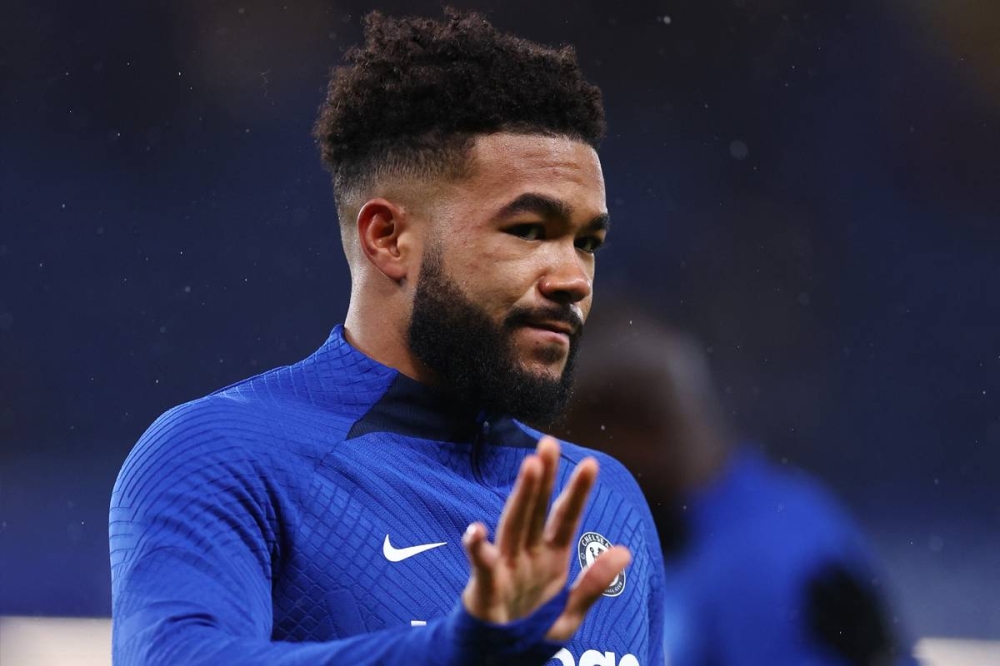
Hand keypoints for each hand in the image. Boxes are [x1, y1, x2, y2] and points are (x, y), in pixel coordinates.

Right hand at [460, 436, 630, 640]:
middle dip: (543, 477)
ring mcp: (504, 567)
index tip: (592, 463)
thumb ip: (594, 584)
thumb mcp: (569, 613)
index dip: (578, 492)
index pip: (566, 518)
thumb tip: (625, 551)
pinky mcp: (484, 588)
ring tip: (530, 467)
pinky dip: (476, 547)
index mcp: (550, 558)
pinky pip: (481, 565)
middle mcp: (526, 554)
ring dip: (521, 496)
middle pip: (536, 510)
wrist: (495, 662)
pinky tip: (476, 530)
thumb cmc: (528, 634)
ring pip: (513, 525)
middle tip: (548, 444)